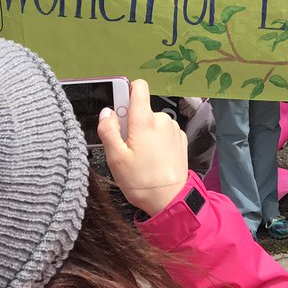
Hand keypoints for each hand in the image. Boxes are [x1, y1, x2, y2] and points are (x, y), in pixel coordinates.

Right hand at [100, 79, 188, 215]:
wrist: (170, 199)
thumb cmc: (141, 181)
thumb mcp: (116, 159)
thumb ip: (108, 131)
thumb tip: (107, 112)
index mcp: (145, 120)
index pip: (139, 87)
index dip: (126, 91)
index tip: (119, 108)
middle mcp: (162, 119)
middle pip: (141, 110)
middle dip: (131, 124)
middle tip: (127, 148)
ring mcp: (173, 129)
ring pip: (152, 122)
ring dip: (144, 133)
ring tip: (141, 157)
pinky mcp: (181, 139)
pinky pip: (163, 132)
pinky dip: (157, 140)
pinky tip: (154, 159)